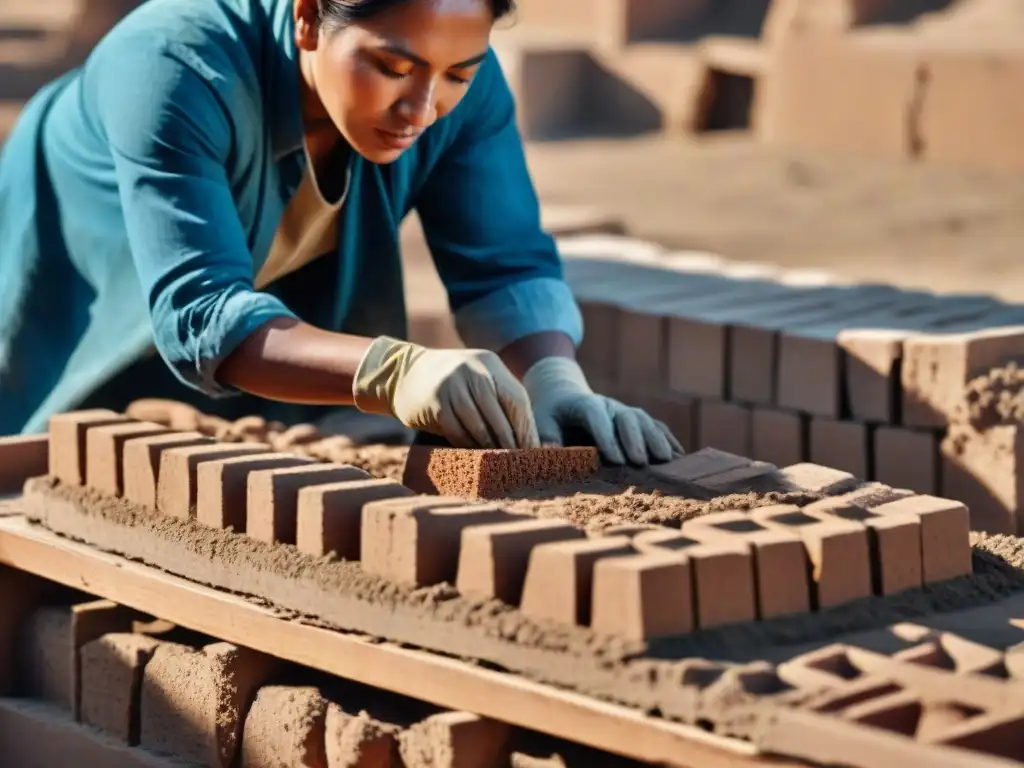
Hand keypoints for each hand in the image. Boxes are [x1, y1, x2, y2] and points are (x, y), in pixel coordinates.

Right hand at [352, 336, 538, 448]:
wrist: (405, 373)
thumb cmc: (452, 384)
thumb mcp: (478, 377)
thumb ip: (501, 398)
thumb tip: (531, 438)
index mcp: (489, 363)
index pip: (516, 399)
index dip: (526, 427)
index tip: (532, 450)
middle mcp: (471, 371)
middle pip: (500, 413)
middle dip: (512, 441)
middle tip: (518, 462)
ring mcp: (451, 386)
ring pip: (479, 426)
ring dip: (492, 447)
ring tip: (500, 463)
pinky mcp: (434, 404)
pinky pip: (458, 432)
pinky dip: (470, 446)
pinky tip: (477, 456)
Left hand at [522, 357, 683, 465]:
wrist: (563, 395)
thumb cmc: (551, 413)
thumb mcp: (541, 420)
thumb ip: (546, 436)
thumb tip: (549, 454)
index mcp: (584, 404)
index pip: (598, 417)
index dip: (607, 437)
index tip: (616, 460)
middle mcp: (609, 405)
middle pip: (627, 418)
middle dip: (635, 440)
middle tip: (640, 462)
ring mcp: (625, 411)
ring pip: (645, 421)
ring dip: (656, 440)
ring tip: (666, 461)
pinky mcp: (635, 419)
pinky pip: (656, 427)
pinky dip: (668, 440)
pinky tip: (679, 457)